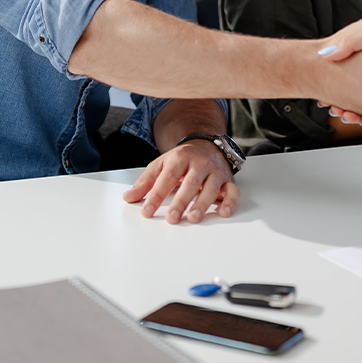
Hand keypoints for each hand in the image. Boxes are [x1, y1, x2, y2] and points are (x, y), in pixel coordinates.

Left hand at [123, 140, 239, 223]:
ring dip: (203, 203)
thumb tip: (129, 197)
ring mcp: (215, 172)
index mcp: (181, 158)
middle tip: (172, 218)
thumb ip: (146, 182)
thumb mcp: (161, 164)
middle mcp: (200, 163)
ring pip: (212, 188)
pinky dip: (230, 202)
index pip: (168, 177)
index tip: (147, 211)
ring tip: (193, 218)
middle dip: (181, 201)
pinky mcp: (228, 180)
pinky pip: (232, 191)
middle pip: (191, 182)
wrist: (206, 144)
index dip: (157, 194)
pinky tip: (224, 213)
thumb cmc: (183, 159)